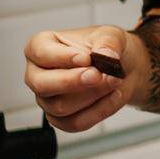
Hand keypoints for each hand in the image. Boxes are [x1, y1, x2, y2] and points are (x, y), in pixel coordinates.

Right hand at [23, 25, 141, 131]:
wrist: (122, 67)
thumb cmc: (106, 47)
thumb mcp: (110, 35)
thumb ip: (107, 43)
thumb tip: (106, 56)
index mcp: (40, 46)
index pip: (40, 53)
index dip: (62, 57)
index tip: (86, 58)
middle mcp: (37, 74)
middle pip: (42, 84)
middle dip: (72, 81)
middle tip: (97, 75)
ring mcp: (47, 99)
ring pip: (61, 106)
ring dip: (92, 95)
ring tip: (114, 80)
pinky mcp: (61, 119)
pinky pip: (75, 122)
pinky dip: (99, 111)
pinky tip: (114, 96)